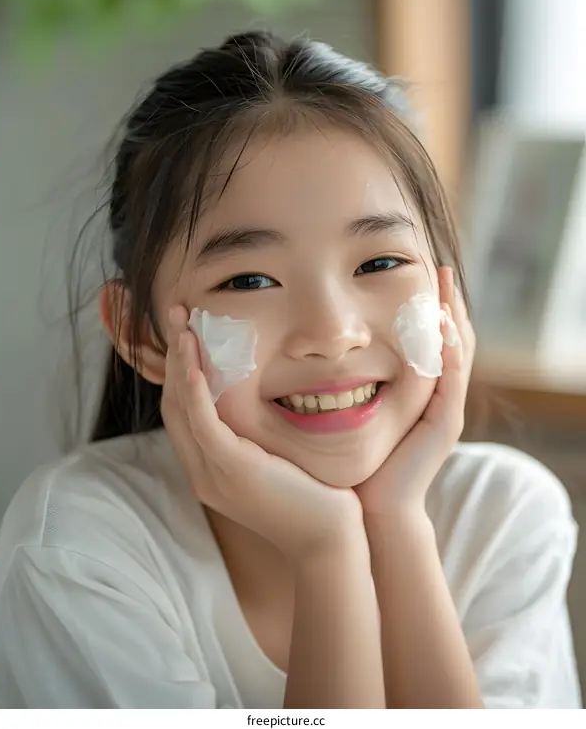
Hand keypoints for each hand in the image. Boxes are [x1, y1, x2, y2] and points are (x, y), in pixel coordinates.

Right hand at [161, 305, 363, 564]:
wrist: (329, 540)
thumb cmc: (313, 498)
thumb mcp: (277, 461)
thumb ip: (260, 434)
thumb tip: (268, 397)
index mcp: (210, 467)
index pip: (182, 410)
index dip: (179, 368)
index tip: (186, 331)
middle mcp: (201, 470)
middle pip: (172, 402)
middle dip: (171, 354)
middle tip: (175, 312)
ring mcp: (211, 473)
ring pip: (180, 406)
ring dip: (178, 359)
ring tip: (180, 320)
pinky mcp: (230, 470)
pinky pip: (202, 421)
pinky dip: (194, 387)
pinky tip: (194, 358)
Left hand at [355, 267, 475, 514]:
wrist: (375, 507)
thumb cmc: (361, 462)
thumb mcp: (356, 413)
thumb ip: (349, 385)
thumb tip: (318, 355)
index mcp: (423, 393)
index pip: (433, 341)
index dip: (432, 309)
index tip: (423, 274)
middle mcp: (441, 398)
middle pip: (454, 341)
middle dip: (450, 304)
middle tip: (444, 270)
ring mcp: (448, 410)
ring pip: (459, 355)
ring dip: (455, 320)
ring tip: (447, 289)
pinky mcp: (446, 425)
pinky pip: (452, 380)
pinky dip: (449, 351)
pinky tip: (443, 327)